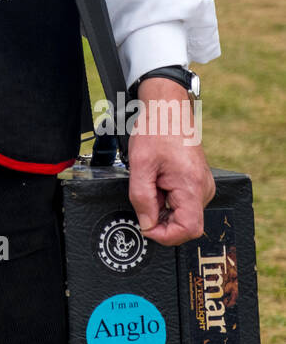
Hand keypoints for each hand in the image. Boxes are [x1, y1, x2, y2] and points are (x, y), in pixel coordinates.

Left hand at [127, 78, 215, 246]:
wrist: (168, 108)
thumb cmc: (157, 130)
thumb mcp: (140, 165)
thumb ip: (142, 199)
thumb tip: (147, 225)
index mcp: (192, 186)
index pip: (188, 230)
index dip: (165, 235)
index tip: (146, 226)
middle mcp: (204, 189)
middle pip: (184, 224)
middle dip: (160, 218)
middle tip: (145, 197)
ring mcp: (203, 186)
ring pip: (182, 214)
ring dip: (162, 207)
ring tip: (151, 183)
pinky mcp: (198, 183)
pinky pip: (184, 203)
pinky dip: (167, 199)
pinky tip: (158, 182)